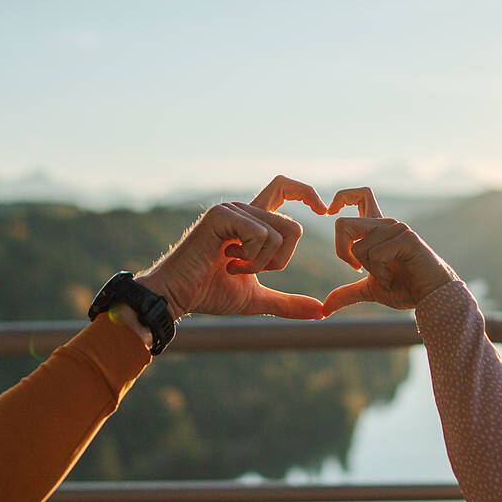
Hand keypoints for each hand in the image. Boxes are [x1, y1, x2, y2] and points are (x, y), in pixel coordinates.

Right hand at [138, 175, 327, 318]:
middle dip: (279, 262)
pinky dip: (249, 258)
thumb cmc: (210, 294)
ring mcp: (232, 209)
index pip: (284, 189)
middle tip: (248, 271)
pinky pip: (260, 235)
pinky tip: (224, 262)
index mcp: (253, 222)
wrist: (178, 297)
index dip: (307, 192)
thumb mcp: (257, 299)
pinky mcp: (222, 215)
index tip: (323, 209)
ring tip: (231, 267)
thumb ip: (288, 303)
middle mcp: (244, 209)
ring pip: (278, 234)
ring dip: (260, 264)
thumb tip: (322, 312)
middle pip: (292, 227)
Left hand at [322, 186, 455, 314]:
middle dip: (342, 252)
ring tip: (388, 276)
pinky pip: (375, 255)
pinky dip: (380, 274)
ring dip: (369, 271)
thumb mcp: (370, 290)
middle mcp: (385, 224)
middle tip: (357, 270)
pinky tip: (394, 278)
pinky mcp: (406, 238)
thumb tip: (326, 309)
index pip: (359, 195)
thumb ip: (347, 293)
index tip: (329, 213)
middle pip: (342, 224)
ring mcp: (396, 229)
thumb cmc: (405, 290)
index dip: (341, 198)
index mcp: (376, 229)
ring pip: (358, 247)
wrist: (430, 298)